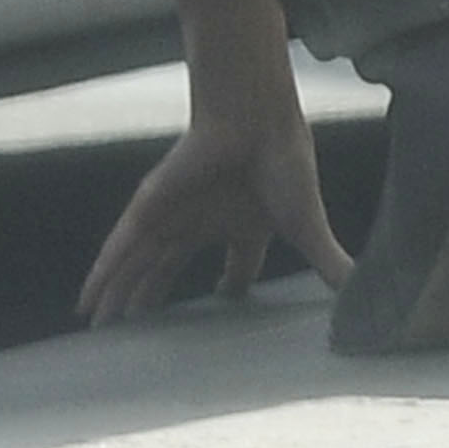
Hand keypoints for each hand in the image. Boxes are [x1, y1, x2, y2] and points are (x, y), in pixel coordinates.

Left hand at [77, 111, 353, 324]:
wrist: (257, 117)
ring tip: (100, 327)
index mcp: (243, 224)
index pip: (234, 265)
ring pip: (139, 263)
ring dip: (119, 293)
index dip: (228, 287)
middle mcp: (204, 221)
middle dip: (154, 296)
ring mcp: (174, 214)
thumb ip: (329, 262)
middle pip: (170, 268)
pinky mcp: (151, 206)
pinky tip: (86, 302)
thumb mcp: (306, 225)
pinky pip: (120, 248)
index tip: (224, 303)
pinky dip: (101, 274)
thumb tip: (362, 293)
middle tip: (137, 329)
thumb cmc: (284, 162)